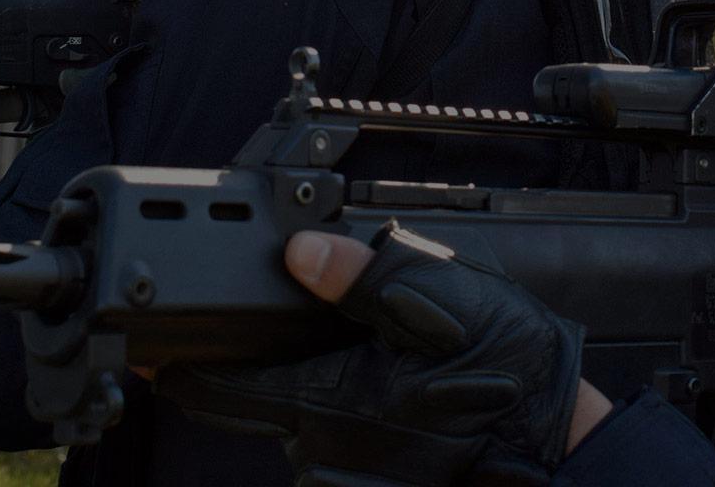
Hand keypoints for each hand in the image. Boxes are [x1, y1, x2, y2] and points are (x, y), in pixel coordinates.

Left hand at [164, 223, 610, 485]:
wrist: (556, 446)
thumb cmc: (508, 374)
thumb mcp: (446, 301)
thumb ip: (365, 276)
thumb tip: (303, 251)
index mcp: (329, 397)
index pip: (220, 388)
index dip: (183, 366)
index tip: (159, 351)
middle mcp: (323, 450)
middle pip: (254, 408)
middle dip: (265, 374)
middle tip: (306, 343)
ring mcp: (343, 481)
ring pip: (296, 434)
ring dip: (316, 403)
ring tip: (375, 374)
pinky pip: (332, 459)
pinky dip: (346, 432)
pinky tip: (389, 407)